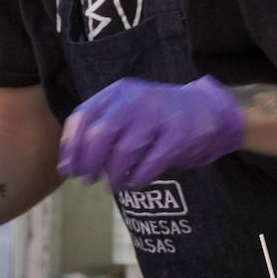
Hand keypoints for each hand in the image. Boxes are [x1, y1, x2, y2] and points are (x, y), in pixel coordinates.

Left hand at [58, 76, 244, 189]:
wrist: (208, 111)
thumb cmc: (158, 118)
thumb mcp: (127, 112)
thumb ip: (99, 130)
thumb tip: (68, 166)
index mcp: (117, 93)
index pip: (82, 117)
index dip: (71, 147)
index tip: (68, 170)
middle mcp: (135, 100)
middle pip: (99, 135)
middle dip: (89, 162)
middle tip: (88, 179)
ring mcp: (158, 116)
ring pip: (123, 152)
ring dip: (114, 174)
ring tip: (113, 185)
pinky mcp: (178, 136)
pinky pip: (150, 163)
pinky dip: (137, 178)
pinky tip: (134, 182)